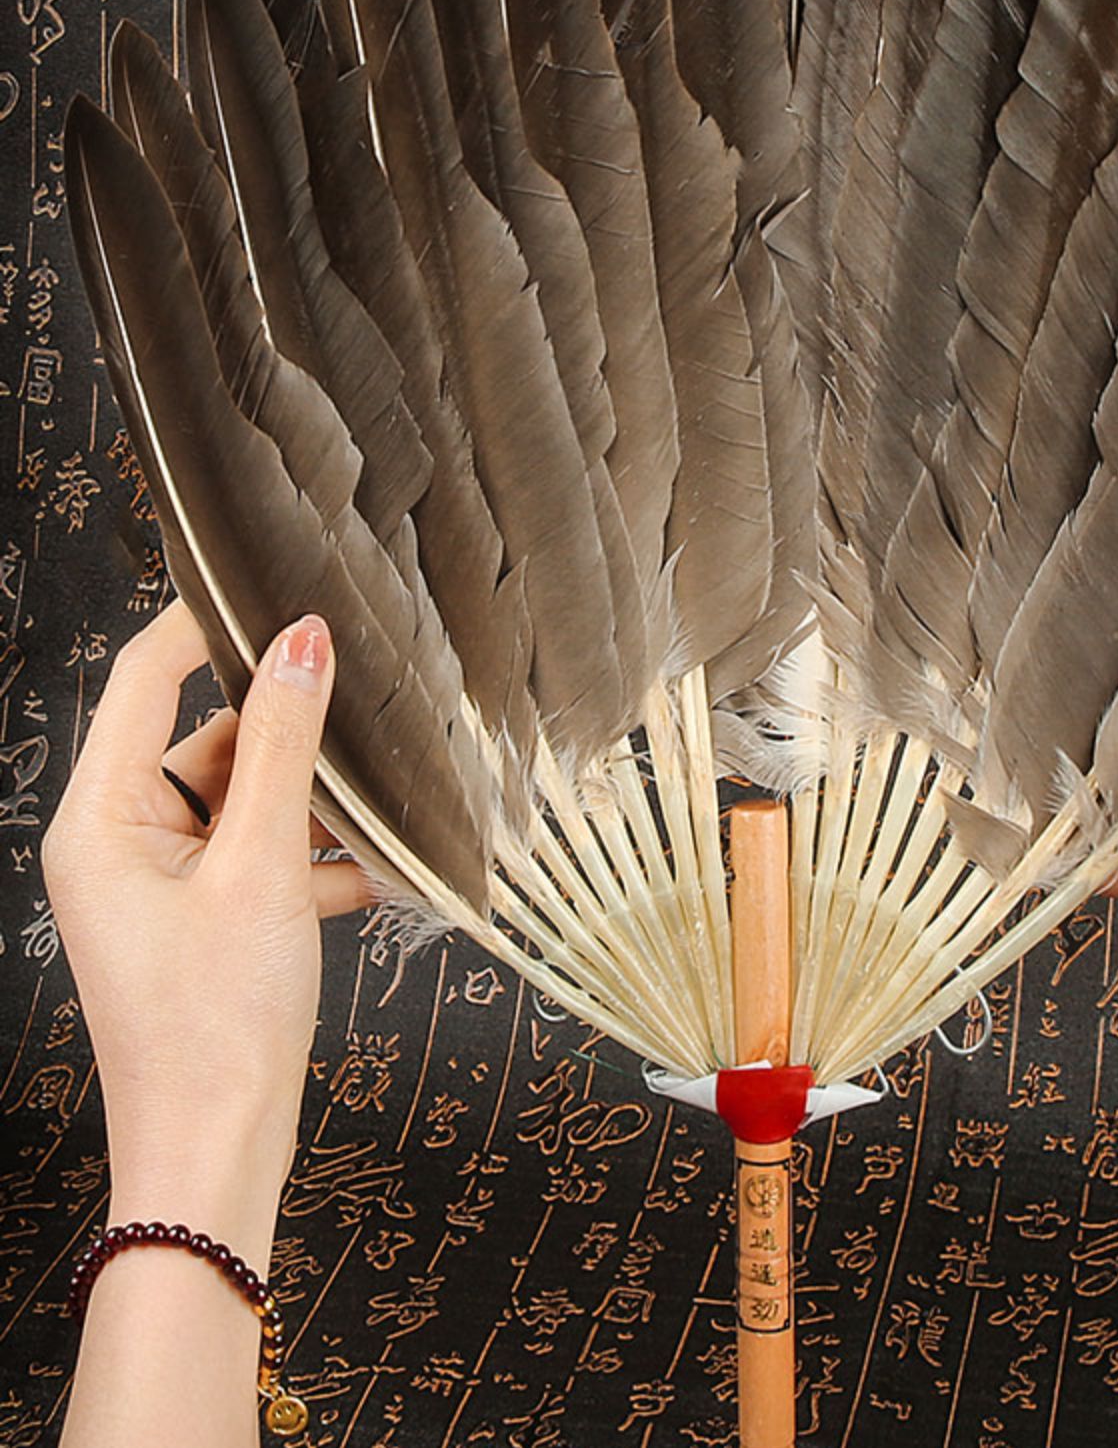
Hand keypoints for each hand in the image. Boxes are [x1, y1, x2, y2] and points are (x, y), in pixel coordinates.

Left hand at [43, 602, 369, 1263]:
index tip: (283, 584)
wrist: (216, 1163)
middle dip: (288, 729)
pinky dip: (317, 860)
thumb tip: (302, 639)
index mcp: (101, 819)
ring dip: (314, 803)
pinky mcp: (204, 922)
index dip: (211, 623)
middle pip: (207, 738)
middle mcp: (121, 842)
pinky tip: (382, 872)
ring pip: (246, 800)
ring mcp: (163, 885)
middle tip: (368, 699)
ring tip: (386, 801)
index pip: (148, 677)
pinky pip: (262, 857)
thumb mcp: (260, 868)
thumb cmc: (215, 1029)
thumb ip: (282, 746)